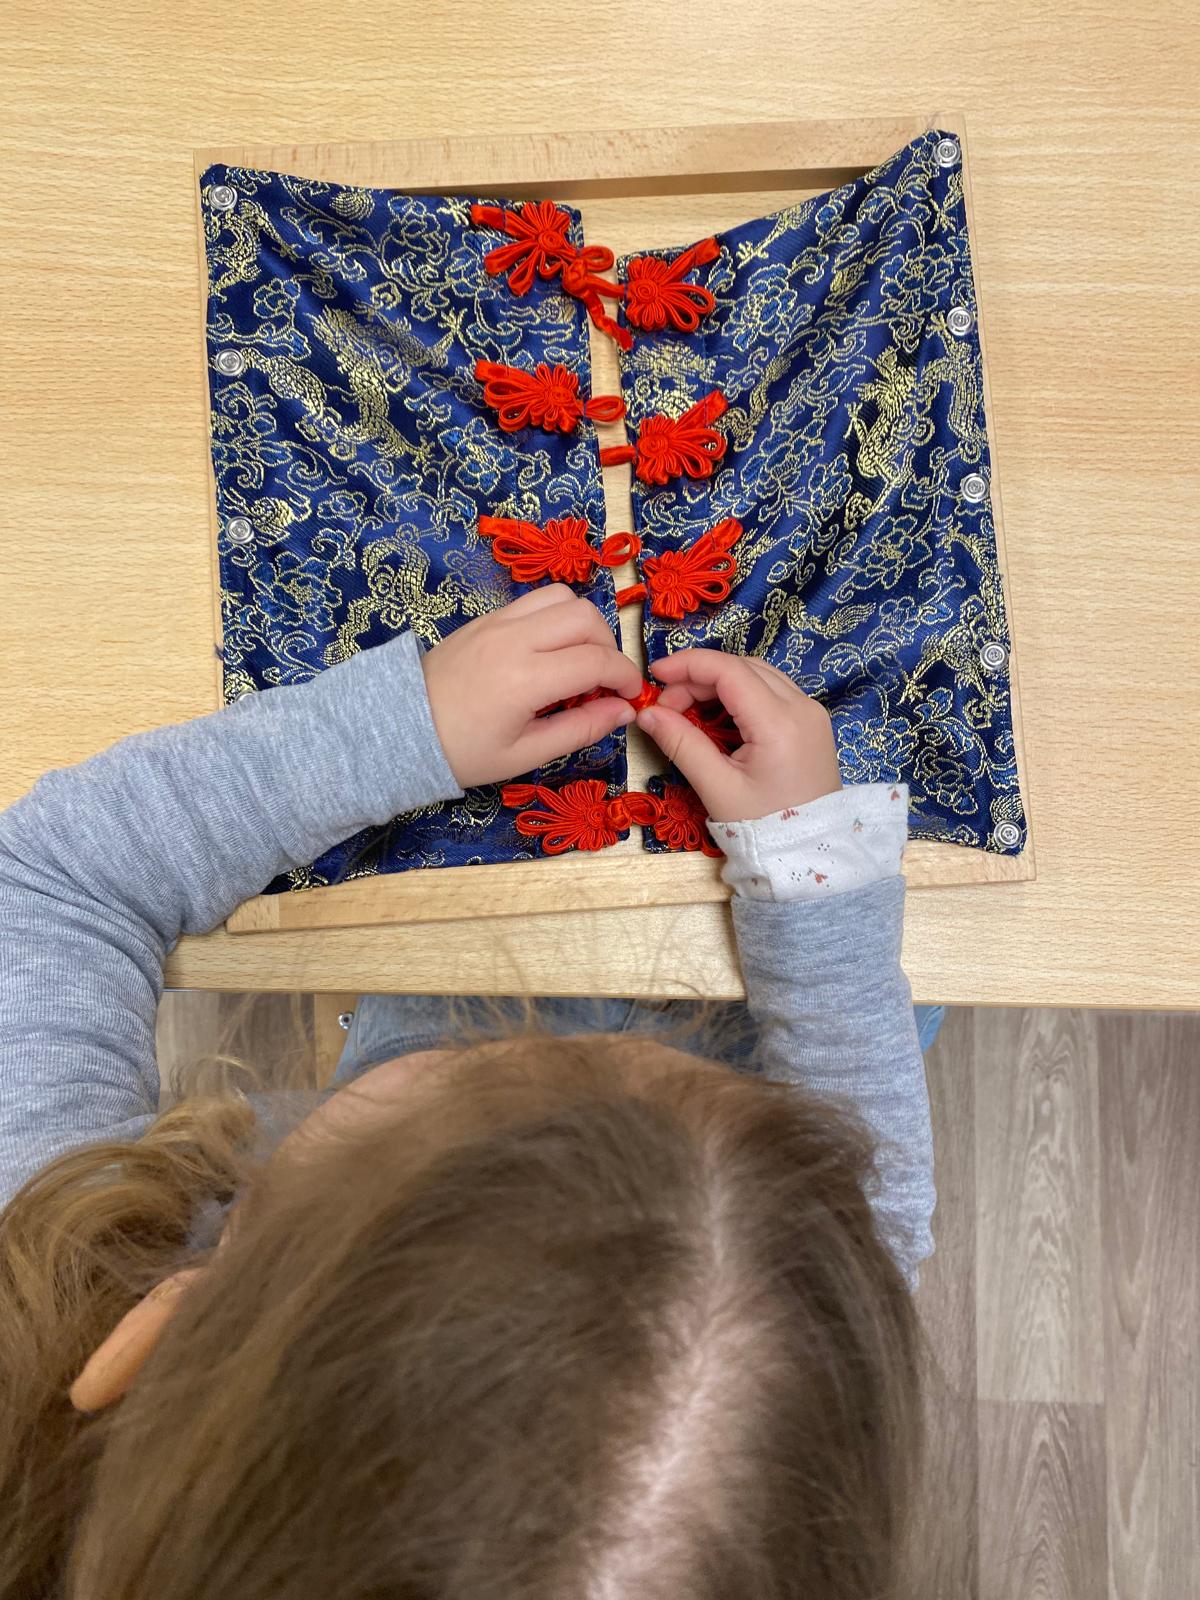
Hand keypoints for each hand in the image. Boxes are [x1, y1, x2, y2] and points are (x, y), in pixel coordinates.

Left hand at [421, 586, 640, 787]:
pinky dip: (556, 619)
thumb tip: (623, 711)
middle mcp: (513, 639)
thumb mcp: (524, 754)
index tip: (630, 697)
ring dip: (583, 625)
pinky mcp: (485, 618)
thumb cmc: (461, 752)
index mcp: (524, 679)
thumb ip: (579, 729)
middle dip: (609, 646)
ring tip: (579, 662)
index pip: (596, 661)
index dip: (625, 677)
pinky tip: (550, 653)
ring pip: (562, 597)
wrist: (400, 729)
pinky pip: (535, 602)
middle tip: (603, 681)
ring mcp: (497, 621)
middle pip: (585, 616)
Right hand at [637, 650, 841, 821]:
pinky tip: (718, 717)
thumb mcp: (717, 788)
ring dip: (720, 684)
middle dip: (700, 678)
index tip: (655, 674)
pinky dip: (741, 695)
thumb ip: (682, 744)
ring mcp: (812, 713)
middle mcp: (802, 707)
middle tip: (667, 705)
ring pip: (759, 675)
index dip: (689, 665)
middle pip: (743, 668)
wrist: (811, 852)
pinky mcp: (812, 723)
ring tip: (688, 710)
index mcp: (780, 723)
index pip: (729, 670)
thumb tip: (647, 714)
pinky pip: (772, 692)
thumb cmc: (764, 826)